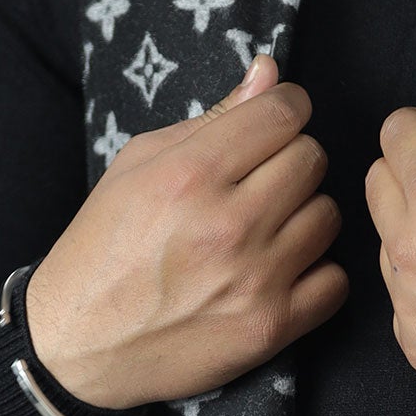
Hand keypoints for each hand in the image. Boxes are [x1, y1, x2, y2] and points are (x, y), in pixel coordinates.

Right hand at [26, 56, 346, 409]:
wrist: (79, 343)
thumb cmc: (106, 246)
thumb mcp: (140, 164)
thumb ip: (211, 118)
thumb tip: (269, 72)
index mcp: (191, 174)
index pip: (284, 113)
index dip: (284, 109)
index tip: (272, 124)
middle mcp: (228, 224)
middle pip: (313, 159)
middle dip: (291, 162)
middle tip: (260, 183)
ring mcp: (254, 279)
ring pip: (329, 216)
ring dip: (304, 217)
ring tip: (266, 229)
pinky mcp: (271, 326)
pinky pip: (336, 280)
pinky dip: (315, 274)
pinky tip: (281, 272)